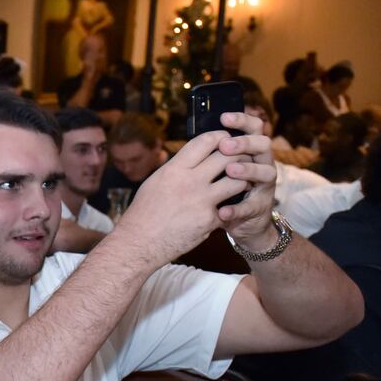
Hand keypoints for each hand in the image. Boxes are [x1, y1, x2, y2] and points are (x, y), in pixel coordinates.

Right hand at [111, 113, 267, 270]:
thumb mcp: (155, 182)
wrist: (138, 244)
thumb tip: (192, 158)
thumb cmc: (143, 214)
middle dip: (238, 154)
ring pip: (238, 181)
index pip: (205, 141)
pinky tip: (230, 208)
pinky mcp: (210, 220)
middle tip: (242, 158)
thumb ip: (176, 169)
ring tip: (241, 182)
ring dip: (243, 180)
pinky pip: (231, 208)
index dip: (220, 137)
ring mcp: (202, 201)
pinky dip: (231, 208)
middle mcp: (189, 181)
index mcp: (174, 169)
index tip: (226, 139)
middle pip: (226, 157)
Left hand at [211, 112, 278, 248]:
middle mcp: (262, 164)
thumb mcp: (218, 169)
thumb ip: (212, 153)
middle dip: (245, 143)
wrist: (240, 221)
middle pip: (262, 145)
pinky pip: (252, 206)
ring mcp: (264, 186)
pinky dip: (237, 208)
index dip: (242, 120)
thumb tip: (194, 136)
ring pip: (266, 173)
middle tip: (226, 145)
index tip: (224, 117)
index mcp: (250, 151)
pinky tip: (223, 210)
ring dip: (248, 170)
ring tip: (231, 170)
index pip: (253, 128)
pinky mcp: (260, 208)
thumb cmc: (223, 188)